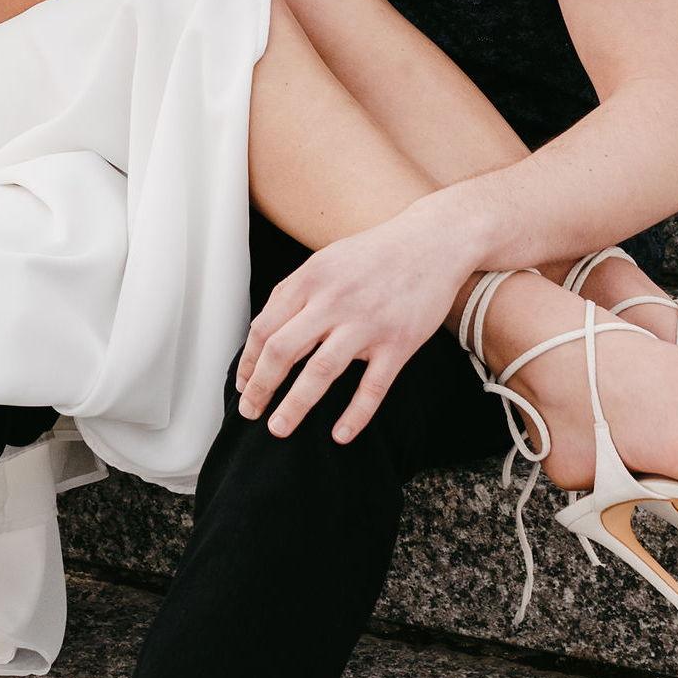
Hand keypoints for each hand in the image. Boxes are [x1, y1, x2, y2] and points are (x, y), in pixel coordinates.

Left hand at [237, 202, 479, 444]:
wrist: (433, 242)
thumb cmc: (375, 253)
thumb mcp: (325, 260)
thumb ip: (295, 292)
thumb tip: (264, 332)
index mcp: (310, 279)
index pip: (265, 327)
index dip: (248, 361)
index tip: (243, 384)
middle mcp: (334, 301)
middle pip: (282, 351)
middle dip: (260, 387)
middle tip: (250, 412)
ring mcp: (367, 323)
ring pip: (321, 372)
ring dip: (295, 405)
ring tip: (279, 428)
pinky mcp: (399, 343)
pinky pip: (373, 387)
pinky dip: (355, 415)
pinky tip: (340, 435)